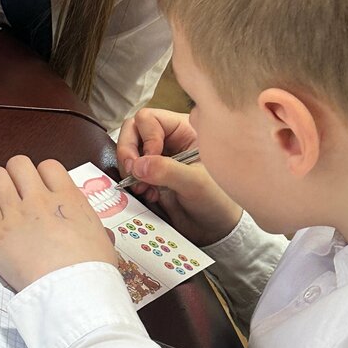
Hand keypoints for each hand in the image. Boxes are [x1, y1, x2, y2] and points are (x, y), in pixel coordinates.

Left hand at [0, 157, 117, 291]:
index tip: (40, 188)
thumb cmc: (91, 271)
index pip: (48, 165)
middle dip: (15, 174)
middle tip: (16, 191)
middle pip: (18, 164)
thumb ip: (94, 229)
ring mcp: (16, 214)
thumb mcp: (102, 240)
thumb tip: (101, 233)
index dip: (42, 175)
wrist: (72, 292)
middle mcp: (40, 200)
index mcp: (68, 198)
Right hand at [116, 107, 241, 245]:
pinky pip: (131, 171)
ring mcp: (158, 158)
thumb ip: (168, 171)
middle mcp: (169, 140)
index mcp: (184, 130)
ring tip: (142, 187)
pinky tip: (148, 194)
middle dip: (128, 151)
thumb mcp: (196, 182)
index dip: (145, 137)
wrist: (216, 228)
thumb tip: (138, 165)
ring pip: (129, 150)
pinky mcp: (151, 175)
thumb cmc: (218, 200)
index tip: (151, 158)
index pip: (149, 119)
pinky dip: (132, 182)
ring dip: (129, 168)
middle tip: (133, 172)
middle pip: (133, 130)